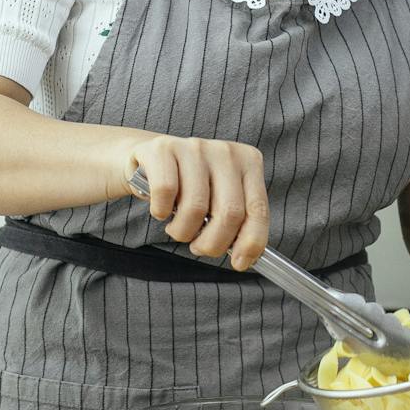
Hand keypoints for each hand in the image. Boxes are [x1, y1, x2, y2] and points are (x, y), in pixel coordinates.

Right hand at [119, 135, 270, 267]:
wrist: (151, 159)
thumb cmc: (191, 187)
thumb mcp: (221, 199)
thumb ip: (237, 221)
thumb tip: (244, 257)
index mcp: (249, 162)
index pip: (257, 210)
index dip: (250, 243)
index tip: (239, 263)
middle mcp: (226, 152)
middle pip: (229, 213)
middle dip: (212, 243)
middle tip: (198, 247)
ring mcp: (195, 147)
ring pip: (195, 208)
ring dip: (183, 232)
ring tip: (178, 228)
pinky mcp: (164, 148)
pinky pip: (165, 192)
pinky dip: (161, 211)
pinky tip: (161, 209)